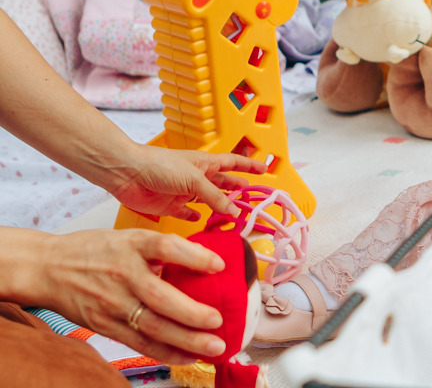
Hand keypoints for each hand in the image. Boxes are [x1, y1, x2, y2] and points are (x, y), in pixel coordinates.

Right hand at [31, 229, 229, 364]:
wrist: (47, 268)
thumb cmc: (94, 250)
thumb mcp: (129, 238)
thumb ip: (162, 250)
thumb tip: (205, 261)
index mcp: (132, 245)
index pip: (166, 247)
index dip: (195, 256)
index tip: (219, 265)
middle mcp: (123, 273)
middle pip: (159, 296)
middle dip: (193, 313)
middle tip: (219, 321)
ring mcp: (112, 302)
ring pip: (152, 325)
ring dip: (186, 340)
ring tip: (213, 347)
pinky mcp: (105, 324)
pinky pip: (139, 341)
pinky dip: (165, 351)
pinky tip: (187, 357)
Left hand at [106, 147, 265, 221]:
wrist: (128, 173)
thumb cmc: (160, 165)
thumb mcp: (194, 179)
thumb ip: (215, 197)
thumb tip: (235, 211)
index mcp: (206, 163)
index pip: (233, 163)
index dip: (249, 165)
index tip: (264, 169)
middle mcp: (197, 177)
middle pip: (223, 183)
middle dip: (237, 189)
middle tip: (251, 197)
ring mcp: (183, 191)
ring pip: (207, 200)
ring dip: (219, 207)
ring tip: (232, 215)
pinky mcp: (170, 205)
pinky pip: (186, 213)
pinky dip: (194, 217)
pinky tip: (200, 221)